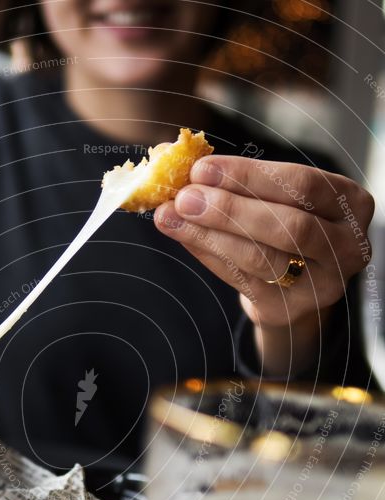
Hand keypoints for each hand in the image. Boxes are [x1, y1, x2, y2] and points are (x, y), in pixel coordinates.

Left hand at [155, 155, 374, 327]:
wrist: (296, 284)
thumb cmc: (285, 225)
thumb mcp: (281, 198)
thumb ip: (246, 184)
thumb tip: (186, 171)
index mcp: (351, 204)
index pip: (302, 184)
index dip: (249, 176)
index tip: (202, 168)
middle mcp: (347, 247)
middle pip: (287, 227)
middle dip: (229, 210)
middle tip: (184, 197)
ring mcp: (321, 285)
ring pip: (261, 258)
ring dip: (210, 235)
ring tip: (169, 217)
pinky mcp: (287, 309)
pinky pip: (241, 280)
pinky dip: (208, 255)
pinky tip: (183, 237)